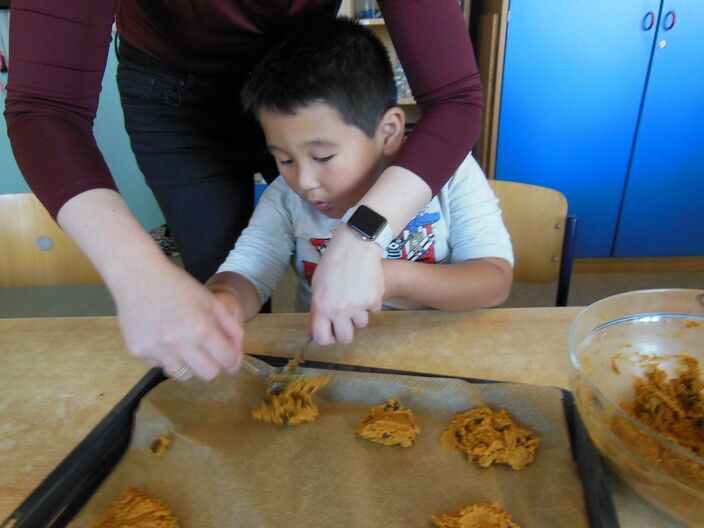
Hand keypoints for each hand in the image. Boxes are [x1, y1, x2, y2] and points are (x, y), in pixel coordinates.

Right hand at [114, 263, 244, 381]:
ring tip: (186, 345)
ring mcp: (157, 351)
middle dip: (215, 367)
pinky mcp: (139, 353)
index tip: (231, 360)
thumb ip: (231, 328)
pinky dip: (167, 357)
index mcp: (201, 328)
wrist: (137, 276)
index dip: (233, 362)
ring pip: (184, 375)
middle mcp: (179, 344)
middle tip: (211, 356)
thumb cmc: (177, 286)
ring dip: (190, 365)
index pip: (227, 360)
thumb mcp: (211, 301)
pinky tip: (163, 337)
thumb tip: (238, 353)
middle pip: (208, 375)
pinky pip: (161, 366)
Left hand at [309, 227, 384, 343]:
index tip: (330, 332)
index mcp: (322, 307)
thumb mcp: (317, 285)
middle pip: (346, 338)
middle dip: (345, 331)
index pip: (322, 339)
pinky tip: (366, 287)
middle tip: (346, 319)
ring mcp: (359, 306)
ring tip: (356, 295)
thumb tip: (314, 332)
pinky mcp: (374, 299)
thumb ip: (316, 310)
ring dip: (359, 314)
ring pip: (361, 324)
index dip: (327, 338)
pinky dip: (371, 302)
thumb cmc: (333, 263)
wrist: (356, 245)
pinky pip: (374, 310)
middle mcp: (340, 310)